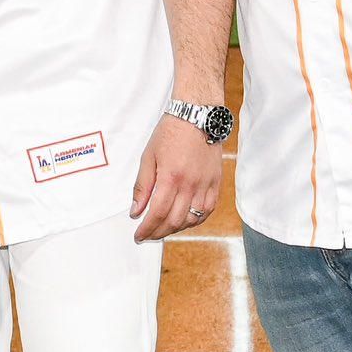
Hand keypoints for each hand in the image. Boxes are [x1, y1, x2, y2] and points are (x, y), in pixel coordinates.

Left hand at [131, 115, 223, 242]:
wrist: (197, 116)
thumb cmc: (171, 132)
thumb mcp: (148, 157)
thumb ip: (142, 187)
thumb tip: (136, 211)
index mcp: (170, 177)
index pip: (157, 214)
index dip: (147, 229)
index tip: (139, 235)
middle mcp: (190, 184)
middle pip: (174, 221)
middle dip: (159, 232)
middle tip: (148, 235)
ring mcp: (205, 184)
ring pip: (192, 219)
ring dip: (177, 228)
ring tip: (164, 228)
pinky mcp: (216, 182)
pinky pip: (208, 210)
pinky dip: (196, 220)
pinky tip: (186, 220)